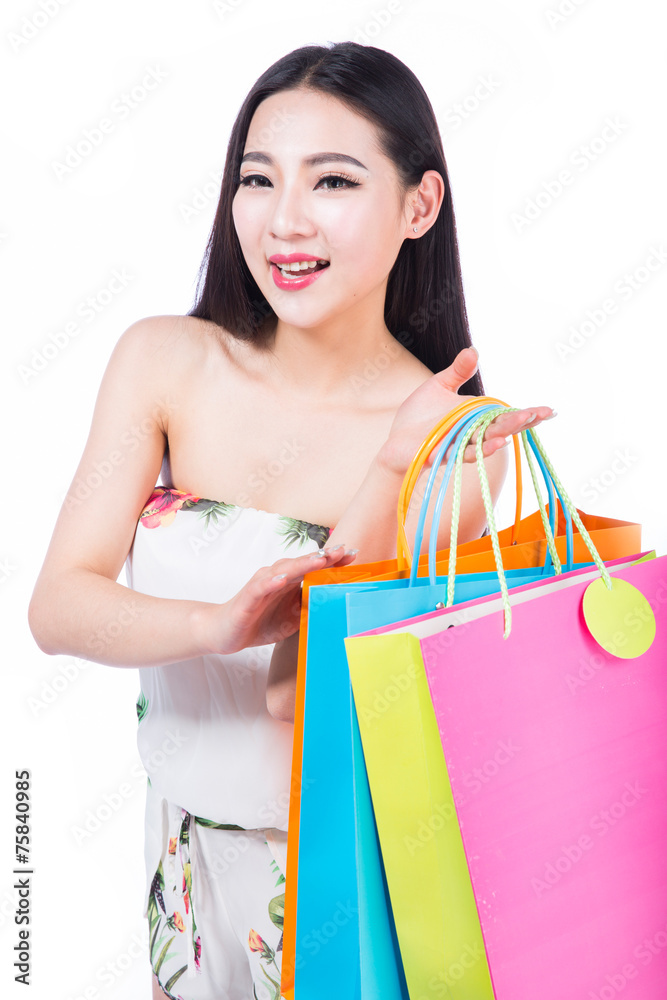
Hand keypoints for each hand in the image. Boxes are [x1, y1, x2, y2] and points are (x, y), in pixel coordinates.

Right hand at [205, 544, 356, 654]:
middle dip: (324, 557)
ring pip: (284, 570)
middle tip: (344, 550)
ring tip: (321, 559)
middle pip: (302, 563)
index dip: (333, 561)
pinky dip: (271, 582)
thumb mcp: (291, 619)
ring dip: (302, 564)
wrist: (223, 632)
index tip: (354, 554)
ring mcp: (261, 584)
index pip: (314, 567)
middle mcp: (276, 577)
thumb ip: (309, 608)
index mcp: (289, 581)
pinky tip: (282, 579)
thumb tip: (335, 606)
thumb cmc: (258, 622)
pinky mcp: (248, 597)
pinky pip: (261, 587)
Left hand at [377, 347, 554, 477]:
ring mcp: (460, 444)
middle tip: (542, 414)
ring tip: (522, 424)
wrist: (396, 439)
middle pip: (502, 427)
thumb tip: (473, 350)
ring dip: (505, 433)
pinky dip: (481, 449)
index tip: (549, 410)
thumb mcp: (439, 386)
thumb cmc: (419, 416)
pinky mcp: (445, 454)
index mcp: (477, 417)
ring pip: (488, 440)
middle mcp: (474, 432)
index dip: (528, 414)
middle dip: (522, 421)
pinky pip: (466, 453)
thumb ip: (457, 371)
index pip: (507, 414)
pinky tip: (496, 443)